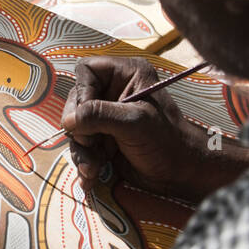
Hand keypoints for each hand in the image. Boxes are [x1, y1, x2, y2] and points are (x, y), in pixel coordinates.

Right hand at [61, 57, 248, 202]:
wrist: (181, 173)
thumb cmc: (166, 141)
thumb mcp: (134, 123)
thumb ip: (99, 116)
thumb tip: (67, 121)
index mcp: (126, 75)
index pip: (87, 71)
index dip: (81, 93)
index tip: (83, 118)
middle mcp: (114, 92)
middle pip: (76, 101)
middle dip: (79, 129)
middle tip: (89, 145)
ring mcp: (107, 116)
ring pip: (76, 128)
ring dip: (81, 151)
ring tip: (92, 170)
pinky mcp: (104, 139)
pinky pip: (82, 146)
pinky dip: (84, 162)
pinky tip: (90, 178)